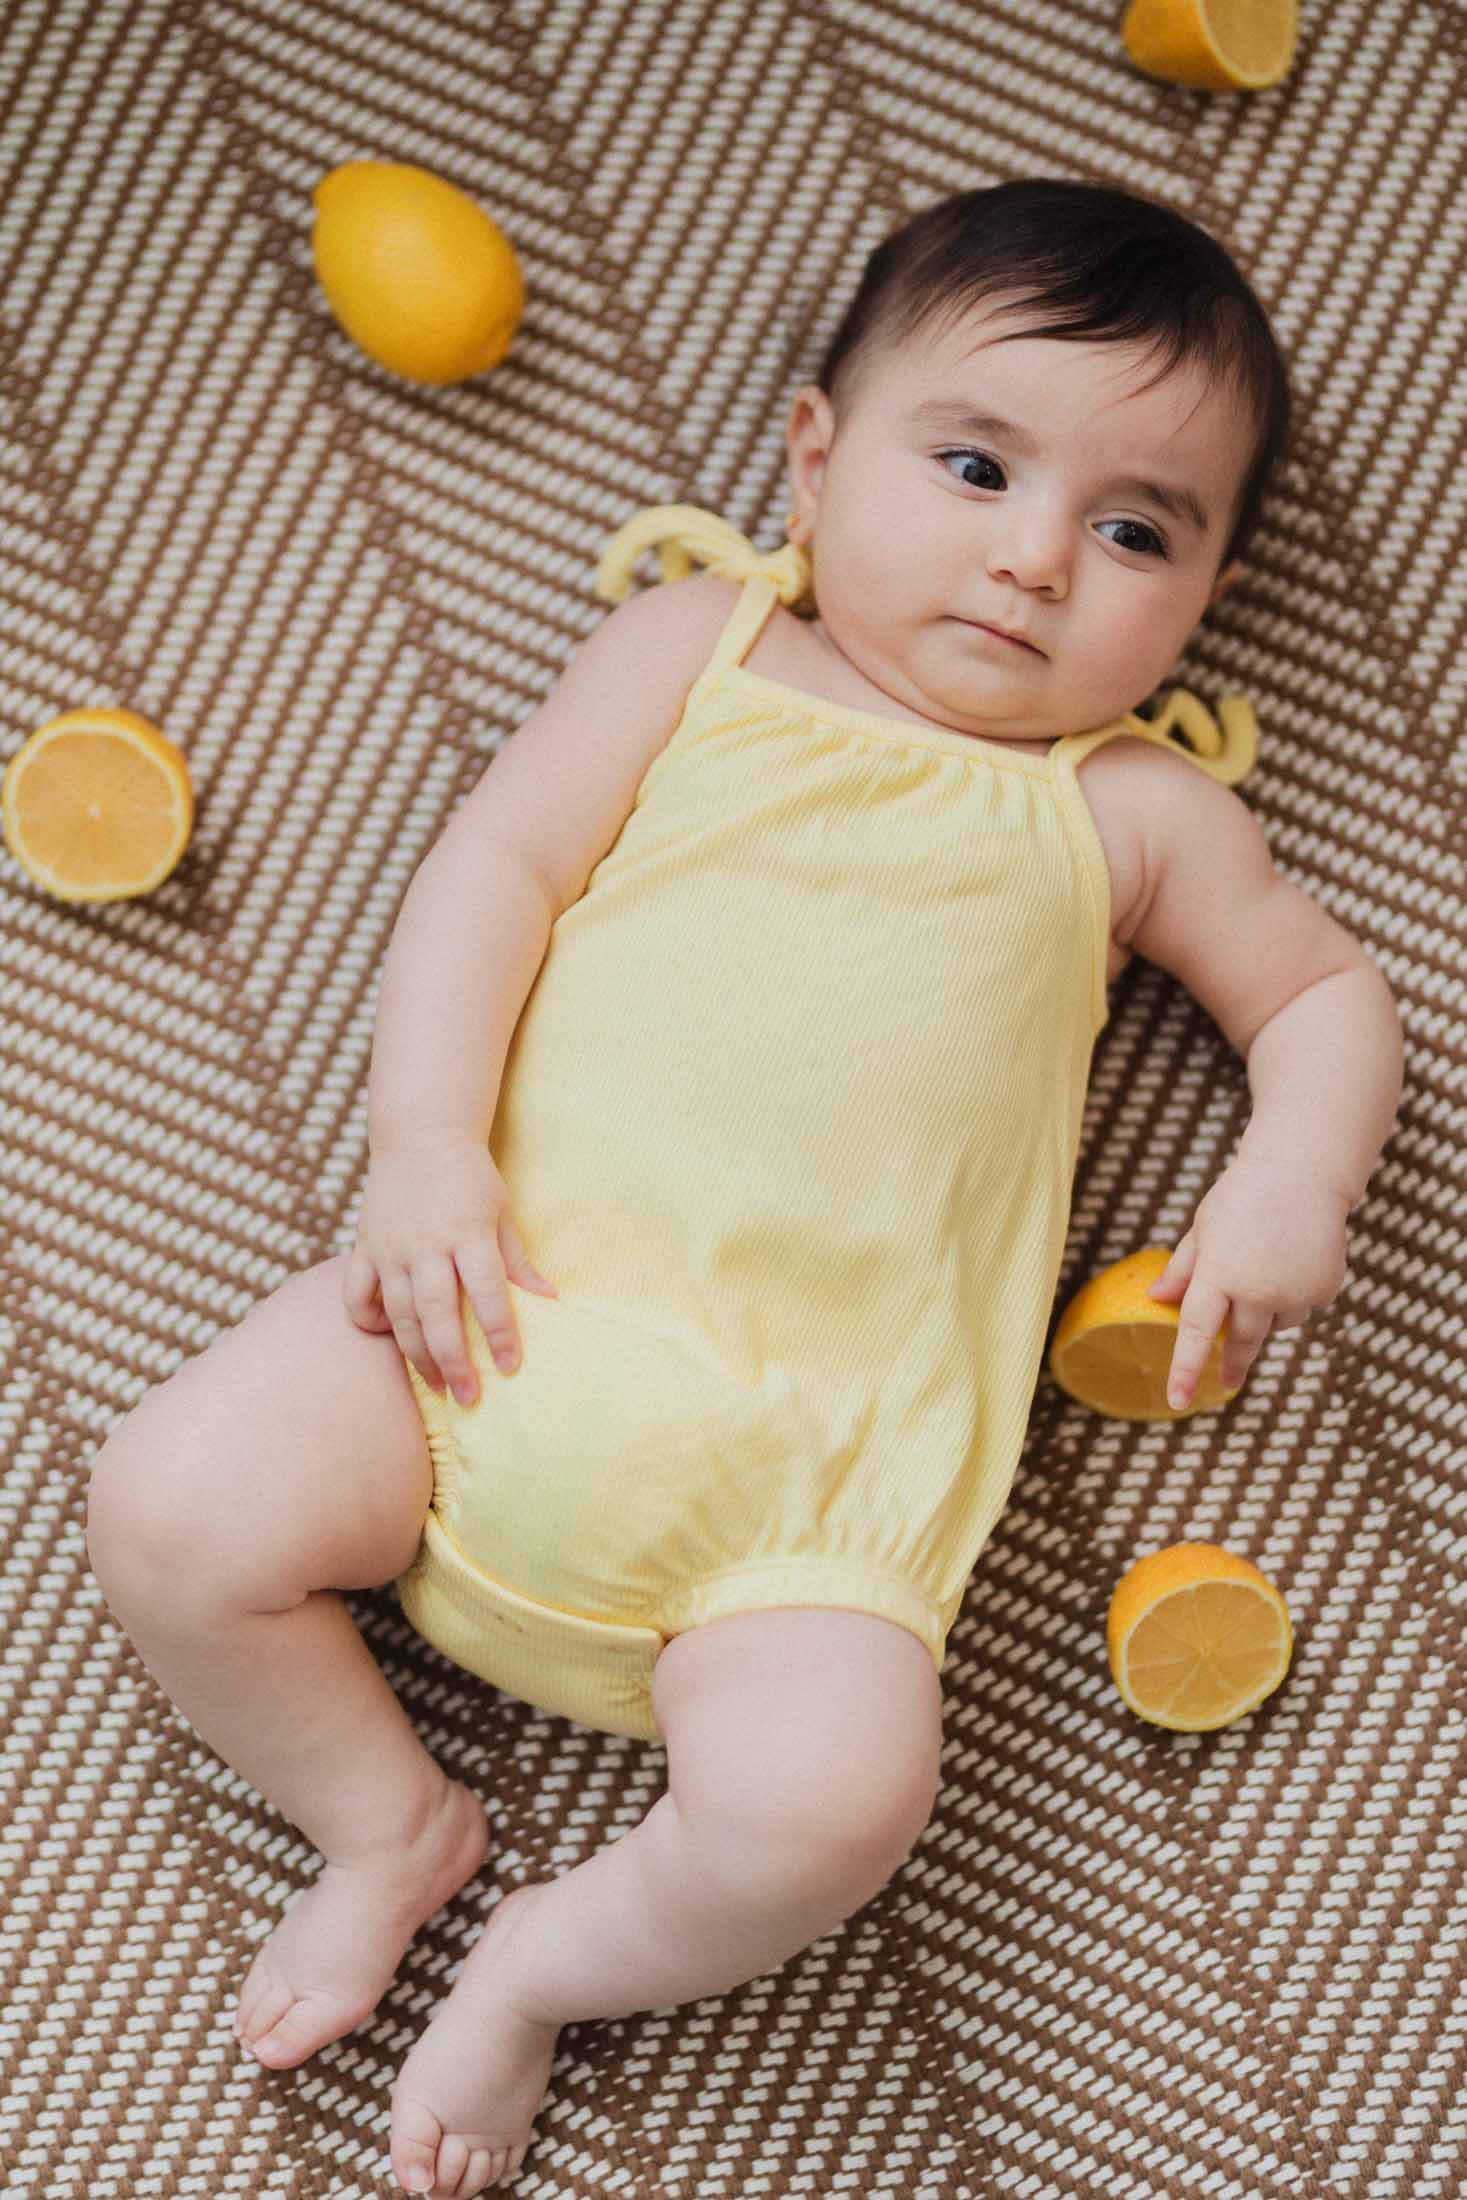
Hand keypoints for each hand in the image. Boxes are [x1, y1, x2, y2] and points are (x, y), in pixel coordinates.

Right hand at [342, 1131, 556, 1404]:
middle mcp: (426, 1242)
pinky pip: (356, 1294)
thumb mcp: (502, 1210)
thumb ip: (518, 1258)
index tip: (510, 1366)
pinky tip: (388, 1339)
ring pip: (398, 1313)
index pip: (486, 1290)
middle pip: (437, 1312)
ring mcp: (389, 1246)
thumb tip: (550, 1299)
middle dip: (454, 1361)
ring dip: (418, 1354)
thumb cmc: (470, 1176)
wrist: (420, 1134)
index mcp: (467, 1230)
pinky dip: (368, 1320)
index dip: (498, 1332)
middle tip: (469, 1398)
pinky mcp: (364, 1246)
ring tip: (439, 1385)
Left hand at [1146, 1159, 1349, 1409]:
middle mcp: (1257, 1290)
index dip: (1186, 1369)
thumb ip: (1182, 1269)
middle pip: (1241, 1342)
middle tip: (1225, 1380)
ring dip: (1265, 1313)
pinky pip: (1302, 1309)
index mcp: (1218, 1273)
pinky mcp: (1322, 1291)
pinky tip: (1293, 1260)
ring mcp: (1293, 1293)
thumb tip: (1153, 1299)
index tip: (1177, 1400)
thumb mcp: (1203, 1228)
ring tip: (1267, 1265)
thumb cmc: (1242, 1197)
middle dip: (1231, 1363)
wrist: (1302, 1173)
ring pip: (1274, 1325)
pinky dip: (1294, 1296)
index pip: (1197, 1332)